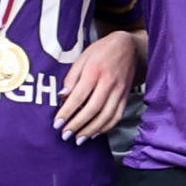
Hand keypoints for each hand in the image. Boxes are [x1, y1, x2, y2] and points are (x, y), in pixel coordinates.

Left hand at [51, 28, 143, 143]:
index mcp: (95, 71)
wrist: (128, 47)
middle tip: (65, 135)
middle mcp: (109, 83)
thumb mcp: (82, 58)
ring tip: (79, 139)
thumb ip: (72, 77)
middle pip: (93, 109)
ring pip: (106, 116)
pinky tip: (95, 133)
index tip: (57, 123)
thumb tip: (63, 96)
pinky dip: (106, 127)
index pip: (79, 96)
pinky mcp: (126, 97)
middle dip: (78, 125)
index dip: (67, 112)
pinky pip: (117, 116)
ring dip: (91, 130)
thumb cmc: (101, 51)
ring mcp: (119, 91)